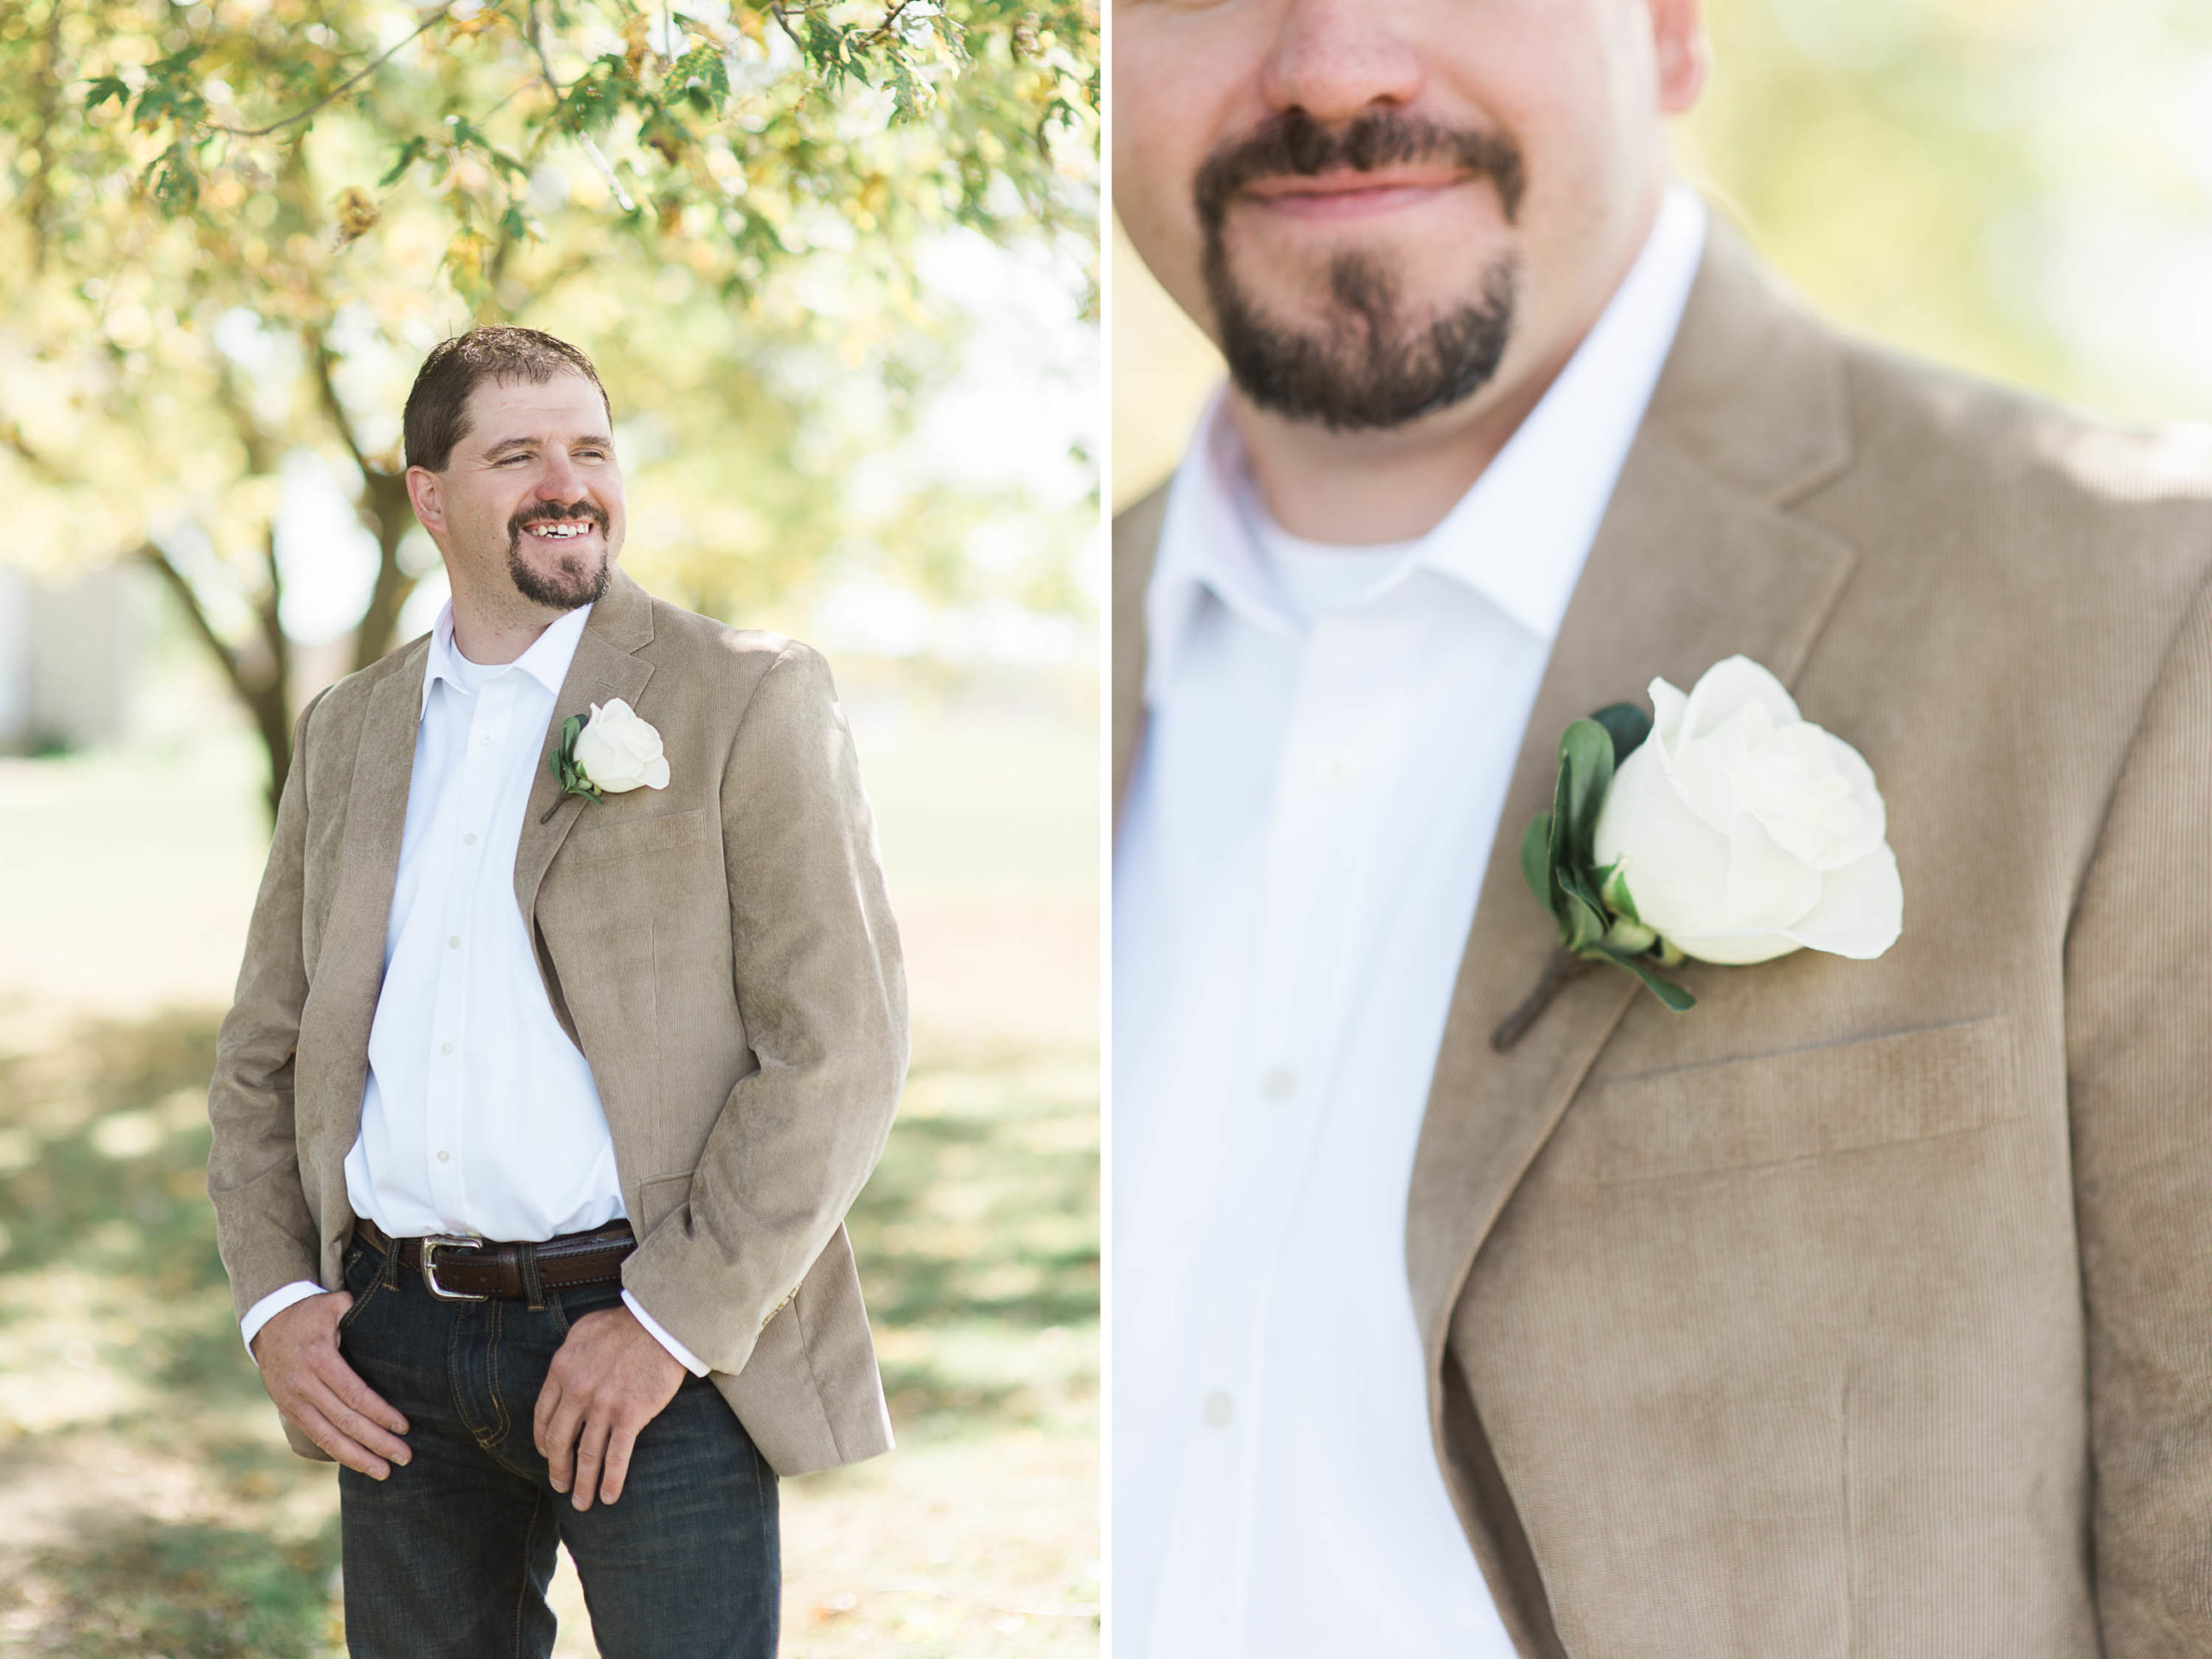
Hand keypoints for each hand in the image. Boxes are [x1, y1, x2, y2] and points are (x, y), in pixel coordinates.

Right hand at [252, 1291, 411, 1478]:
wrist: (267, 1323)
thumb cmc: (311, 1313)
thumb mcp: (334, 1305)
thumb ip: (360, 1312)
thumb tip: (393, 1314)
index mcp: (319, 1358)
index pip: (355, 1394)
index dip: (380, 1413)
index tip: (404, 1426)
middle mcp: (304, 1384)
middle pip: (345, 1420)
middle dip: (376, 1442)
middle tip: (404, 1456)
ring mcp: (293, 1401)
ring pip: (328, 1436)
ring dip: (358, 1457)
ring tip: (384, 1472)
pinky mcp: (289, 1410)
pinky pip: (316, 1436)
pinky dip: (337, 1453)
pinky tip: (359, 1463)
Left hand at [533, 1304, 685, 1510]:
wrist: (660, 1321)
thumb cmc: (624, 1323)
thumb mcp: (583, 1331)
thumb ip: (569, 1354)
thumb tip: (564, 1371)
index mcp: (561, 1370)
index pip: (543, 1415)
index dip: (543, 1440)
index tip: (547, 1454)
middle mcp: (577, 1391)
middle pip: (560, 1441)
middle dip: (558, 1469)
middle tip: (561, 1485)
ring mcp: (603, 1405)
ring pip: (587, 1454)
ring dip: (583, 1483)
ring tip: (582, 1503)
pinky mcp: (630, 1414)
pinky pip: (617, 1455)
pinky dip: (611, 1479)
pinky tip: (609, 1497)